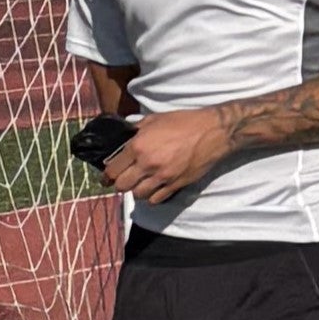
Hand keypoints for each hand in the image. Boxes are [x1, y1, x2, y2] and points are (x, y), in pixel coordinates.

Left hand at [105, 106, 231, 205]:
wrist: (212, 132)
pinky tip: (154, 190)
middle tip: (122, 181)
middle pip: (122, 186)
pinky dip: (152, 197)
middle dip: (119, 185)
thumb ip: (135, 130)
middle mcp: (147, 163)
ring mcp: (163, 176)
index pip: (112, 169)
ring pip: (138, 195)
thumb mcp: (154, 119)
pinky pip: (156, 199)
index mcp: (138, 146)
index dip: (106, 176)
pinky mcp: (176, 184)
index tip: (106, 178)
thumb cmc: (184, 122)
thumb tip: (123, 136)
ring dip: (136, 191)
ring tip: (140, 185)